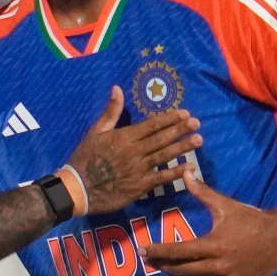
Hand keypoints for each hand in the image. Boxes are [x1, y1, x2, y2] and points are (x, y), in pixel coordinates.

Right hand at [66, 86, 201, 214]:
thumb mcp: (95, 131)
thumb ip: (111, 111)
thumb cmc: (85, 157)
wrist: (78, 187)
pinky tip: (189, 166)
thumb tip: (117, 88)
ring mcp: (138, 169)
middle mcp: (134, 151)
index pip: (151, 125)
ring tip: (198, 140)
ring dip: (182, 147)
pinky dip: (176, 172)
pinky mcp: (139, 186)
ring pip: (164, 156)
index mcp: (123, 137)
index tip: (185, 113)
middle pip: (161, 138)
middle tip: (197, 123)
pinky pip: (161, 178)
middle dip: (180, 130)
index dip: (169, 118)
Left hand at [139, 175, 276, 275]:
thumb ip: (202, 192)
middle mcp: (219, 266)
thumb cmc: (251, 219)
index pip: (178, 252)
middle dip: (162, 265)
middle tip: (148, 259)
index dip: (158, 251)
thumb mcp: (226, 204)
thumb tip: (185, 173)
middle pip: (182, 270)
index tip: (143, 250)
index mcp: (214, 245)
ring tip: (165, 267)